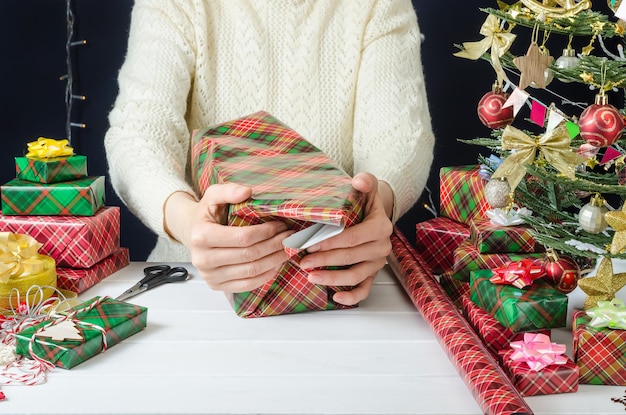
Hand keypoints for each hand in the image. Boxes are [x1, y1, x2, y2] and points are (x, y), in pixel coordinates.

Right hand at [166, 184, 292, 292]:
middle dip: (274, 245)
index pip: (242, 237)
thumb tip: (247, 191)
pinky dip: (267, 275)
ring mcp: (210, 276)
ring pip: (251, 271)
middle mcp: (203, 259)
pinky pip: (248, 284)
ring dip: (275, 260)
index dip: (266, 232)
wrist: (192, 233)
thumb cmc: (206, 214)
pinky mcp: (217, 286)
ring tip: (288, 249)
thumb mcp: (212, 196)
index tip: (281, 225)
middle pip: (249, 255)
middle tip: (290, 237)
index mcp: (201, 236)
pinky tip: (276, 263)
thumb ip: (228, 190)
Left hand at [298, 172, 392, 305]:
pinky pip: (365, 289)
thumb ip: (365, 182)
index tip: (309, 244)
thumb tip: (359, 182)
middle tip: (302, 262)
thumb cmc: (366, 201)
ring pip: (355, 276)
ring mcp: (377, 262)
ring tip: (311, 277)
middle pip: (351, 258)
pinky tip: (335, 298)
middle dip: (324, 260)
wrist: (375, 214)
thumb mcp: (368, 187)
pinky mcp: (373, 274)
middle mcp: (381, 247)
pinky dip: (352, 297)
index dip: (330, 242)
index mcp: (380, 227)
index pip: (353, 238)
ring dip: (332, 279)